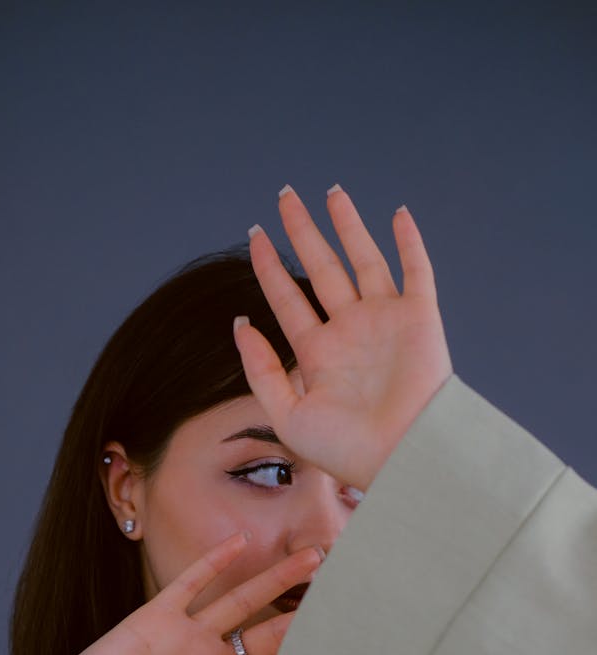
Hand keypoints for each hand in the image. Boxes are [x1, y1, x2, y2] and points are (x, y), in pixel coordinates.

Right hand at [36, 533, 322, 654]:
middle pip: (273, 635)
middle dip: (310, 618)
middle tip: (350, 596)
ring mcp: (188, 639)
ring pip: (242, 602)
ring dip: (277, 580)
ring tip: (314, 557)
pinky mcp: (156, 618)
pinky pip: (191, 584)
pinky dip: (215, 562)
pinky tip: (241, 542)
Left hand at [233, 185, 452, 490]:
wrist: (401, 456)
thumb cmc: (345, 449)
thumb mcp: (286, 414)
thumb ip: (261, 370)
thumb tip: (240, 323)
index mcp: (318, 354)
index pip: (288, 298)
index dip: (269, 266)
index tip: (254, 236)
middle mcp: (350, 332)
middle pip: (321, 269)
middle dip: (302, 232)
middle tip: (284, 197)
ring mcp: (385, 321)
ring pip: (363, 260)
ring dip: (348, 226)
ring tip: (330, 193)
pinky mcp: (419, 317)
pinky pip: (415, 270)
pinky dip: (409, 241)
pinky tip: (396, 213)